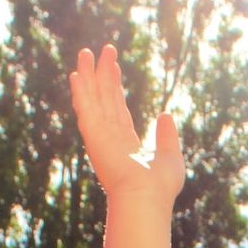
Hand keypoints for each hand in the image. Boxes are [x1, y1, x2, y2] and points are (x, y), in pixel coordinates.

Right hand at [70, 45, 184, 203]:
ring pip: (93, 99)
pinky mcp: (94, 136)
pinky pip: (86, 109)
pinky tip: (77, 75)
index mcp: (125, 143)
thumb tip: (165, 114)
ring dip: (88, 76)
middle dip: (101, 74)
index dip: (114, 86)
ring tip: (85, 53)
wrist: (147, 198)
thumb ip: (166, 135)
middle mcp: (110, 137)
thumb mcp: (170, 155)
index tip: (113, 66)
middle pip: (103, 99)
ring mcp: (100, 136)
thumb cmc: (160, 186)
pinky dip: (81, 92)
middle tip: (101, 50)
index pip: (117, 108)